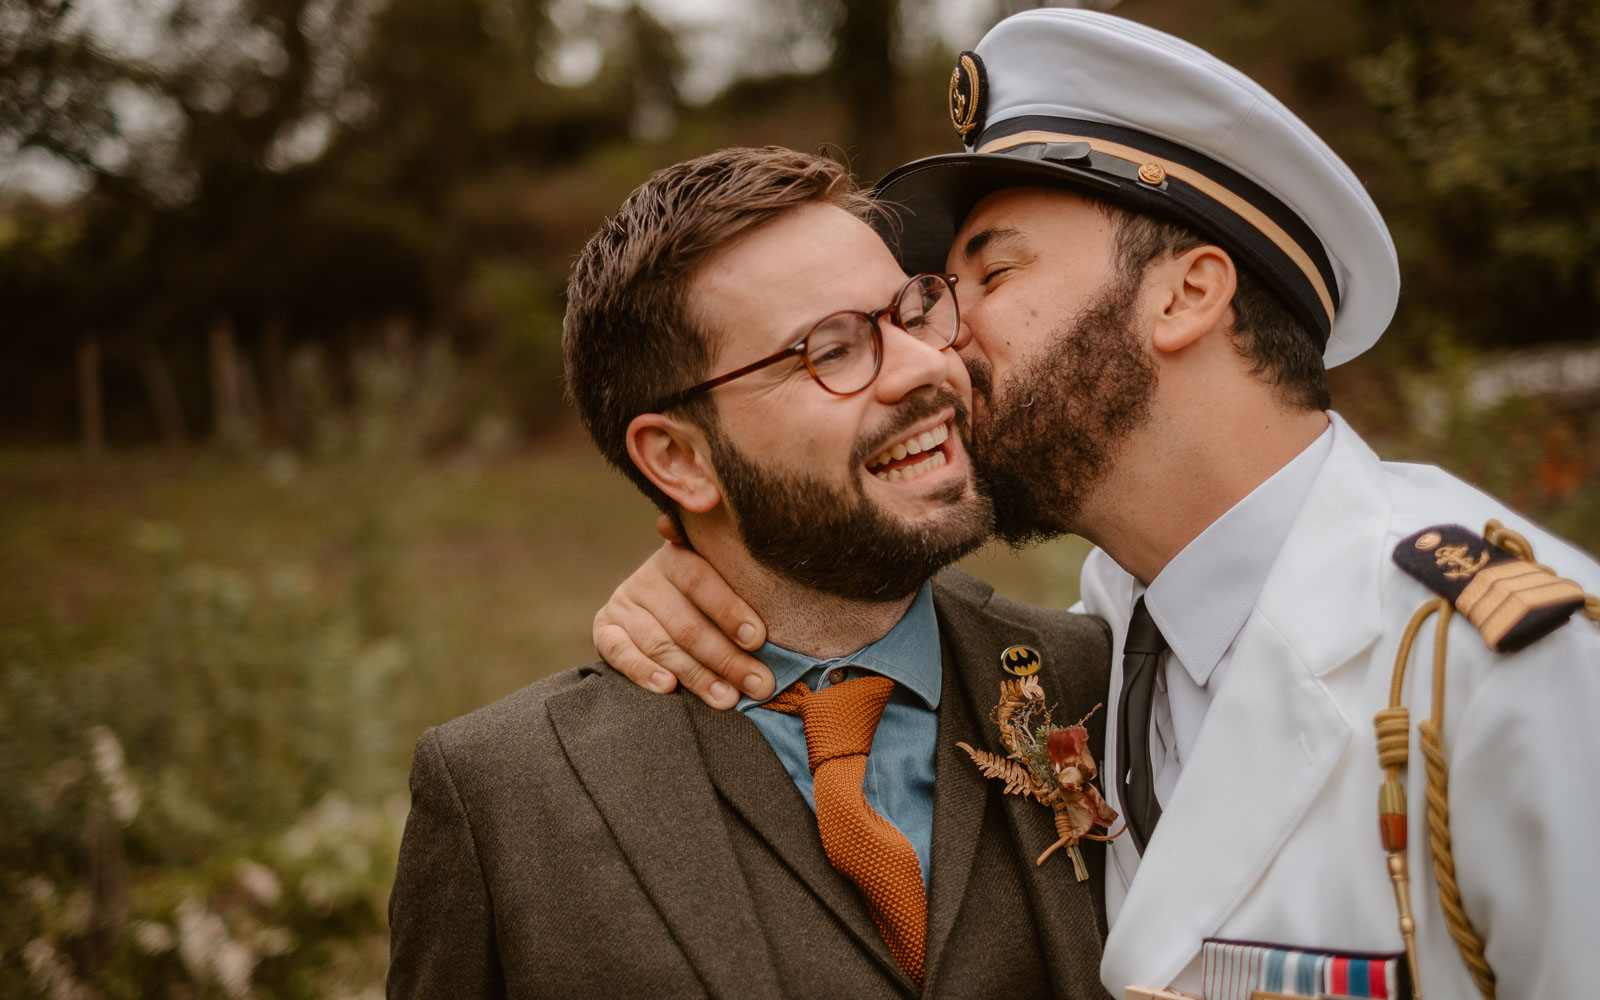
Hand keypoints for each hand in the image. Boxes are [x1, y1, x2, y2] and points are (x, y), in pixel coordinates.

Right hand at [592, 517, 773, 707]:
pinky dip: (643, 671)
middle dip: (726, 658)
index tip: (758, 639)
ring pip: (660, 644)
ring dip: (697, 675)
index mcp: (678, 555)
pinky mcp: (604, 629)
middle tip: (758, 684)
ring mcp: (623, 603)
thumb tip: (751, 588)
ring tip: (727, 698)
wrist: (660, 607)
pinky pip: (618, 653)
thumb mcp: (724, 581)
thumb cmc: (710, 601)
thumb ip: (739, 582)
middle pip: (686, 622)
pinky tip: (668, 687)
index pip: (700, 580)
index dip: (729, 610)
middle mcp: (648, 577)